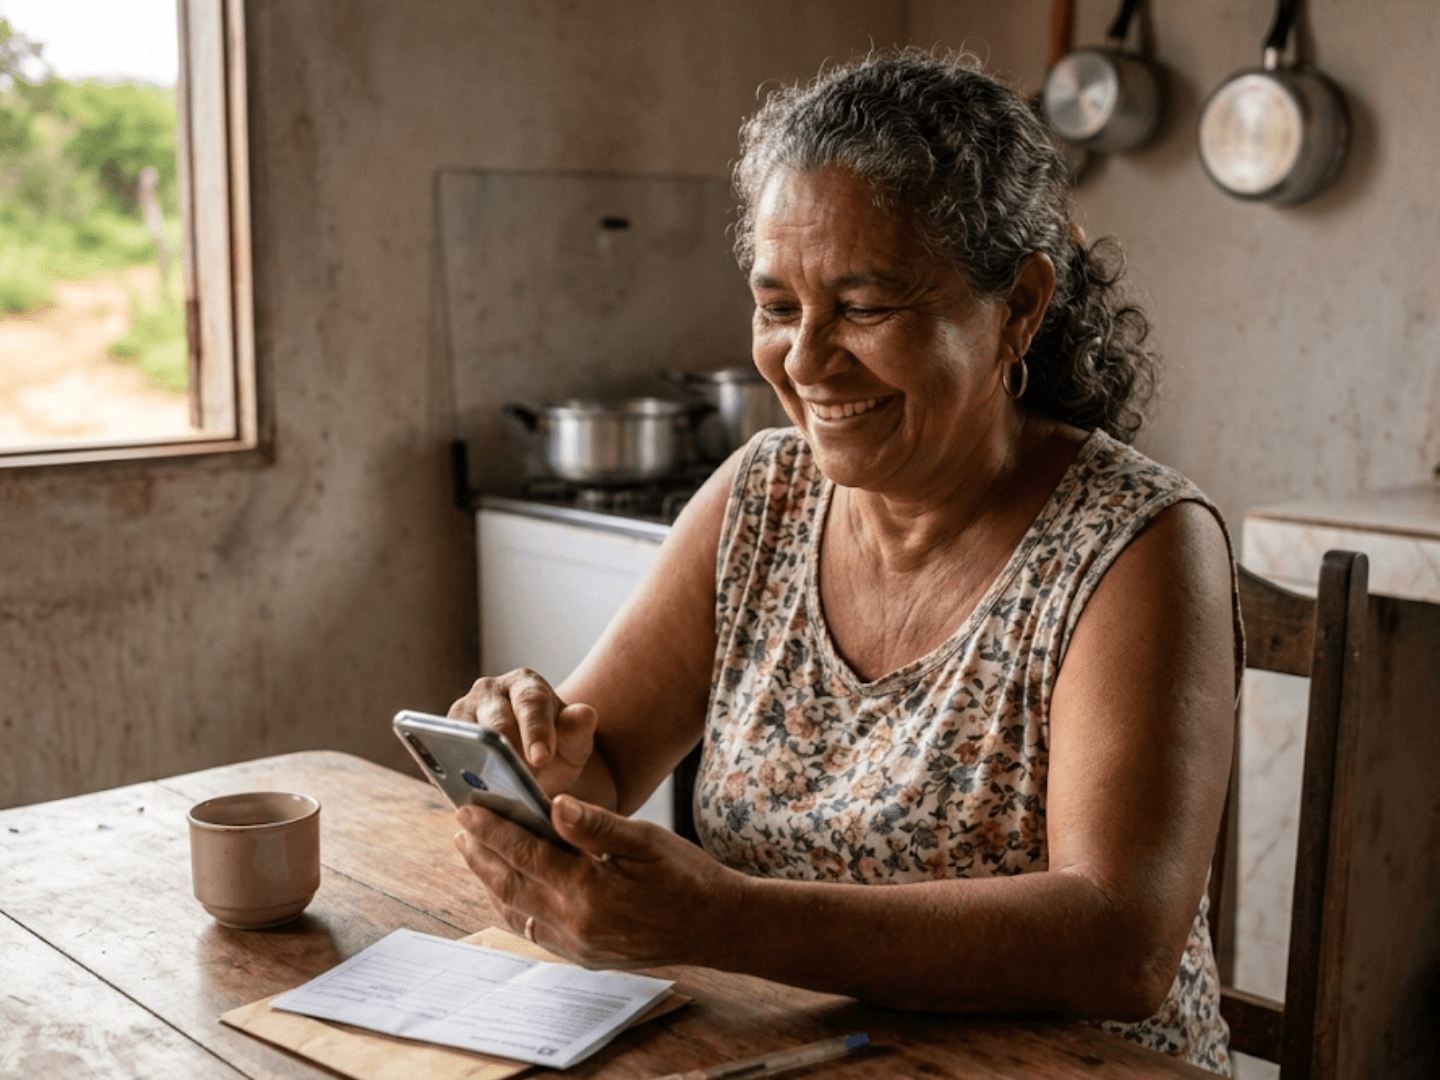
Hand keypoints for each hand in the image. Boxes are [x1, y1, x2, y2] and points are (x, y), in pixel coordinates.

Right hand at [448, 669, 596, 795]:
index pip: (530, 702)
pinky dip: (449, 774)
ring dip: (473, 763)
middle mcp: (490, 691)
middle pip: (494, 720)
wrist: (535, 759)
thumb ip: (579, 730)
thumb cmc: (557, 745)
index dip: (535, 730)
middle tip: (515, 780)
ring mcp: (462, 713)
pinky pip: (441, 754)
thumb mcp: (576, 742)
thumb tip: (584, 715)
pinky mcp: (443, 738)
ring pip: (463, 736)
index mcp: (526, 684)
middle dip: (505, 751)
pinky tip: (462, 797)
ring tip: (487, 792)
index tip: (541, 758)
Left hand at [453, 795, 744, 970]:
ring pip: (516, 910)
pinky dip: (513, 905)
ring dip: (490, 880)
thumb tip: (554, 805)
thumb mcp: (645, 839)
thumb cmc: (686, 876)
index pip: (525, 854)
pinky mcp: (584, 955)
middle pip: (510, 884)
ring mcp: (577, 945)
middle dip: (480, 854)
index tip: (466, 809)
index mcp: (588, 890)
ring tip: (473, 852)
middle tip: (459, 826)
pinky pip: (534, 930)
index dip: (492, 829)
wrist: (716, 926)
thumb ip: (595, 824)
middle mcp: (575, 924)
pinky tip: (508, 888)